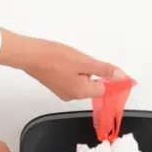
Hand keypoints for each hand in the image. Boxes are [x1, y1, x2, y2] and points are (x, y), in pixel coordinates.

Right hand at [0, 30, 128, 101]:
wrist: (29, 55)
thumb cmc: (55, 57)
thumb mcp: (84, 62)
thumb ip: (104, 70)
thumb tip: (121, 77)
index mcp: (82, 92)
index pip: (105, 89)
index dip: (114, 81)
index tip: (122, 74)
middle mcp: (73, 96)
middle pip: (94, 87)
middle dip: (98, 75)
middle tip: (91, 60)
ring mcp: (63, 92)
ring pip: (83, 83)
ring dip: (86, 72)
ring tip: (76, 58)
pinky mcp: (56, 85)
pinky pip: (73, 81)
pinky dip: (76, 72)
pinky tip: (68, 62)